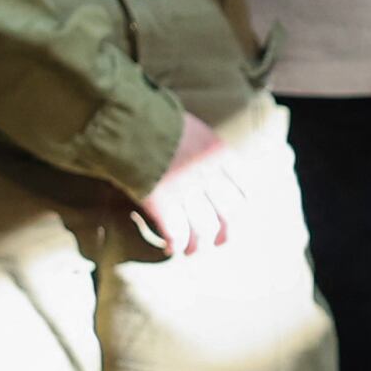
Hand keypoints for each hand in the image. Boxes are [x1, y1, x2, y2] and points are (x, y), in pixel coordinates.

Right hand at [134, 111, 246, 256]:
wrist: (127, 119)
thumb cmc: (156, 121)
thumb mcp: (193, 128)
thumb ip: (206, 150)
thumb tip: (213, 169)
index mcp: (218, 153)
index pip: (244, 188)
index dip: (241, 208)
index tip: (234, 216)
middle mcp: (207, 173)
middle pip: (228, 215)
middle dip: (225, 233)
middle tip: (218, 241)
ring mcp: (185, 189)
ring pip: (202, 229)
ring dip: (197, 245)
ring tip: (190, 251)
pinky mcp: (162, 201)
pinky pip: (175, 233)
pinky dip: (174, 245)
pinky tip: (170, 248)